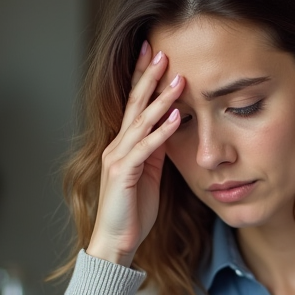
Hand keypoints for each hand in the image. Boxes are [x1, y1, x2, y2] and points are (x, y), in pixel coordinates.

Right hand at [86, 42, 185, 267]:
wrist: (116, 242)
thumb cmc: (133, 212)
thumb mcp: (150, 175)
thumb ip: (156, 150)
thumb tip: (171, 126)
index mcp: (123, 145)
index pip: (133, 104)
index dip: (142, 78)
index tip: (155, 53)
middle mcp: (116, 146)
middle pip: (134, 104)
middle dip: (148, 77)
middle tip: (162, 52)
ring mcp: (117, 158)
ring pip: (141, 121)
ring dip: (161, 98)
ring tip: (178, 78)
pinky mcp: (123, 173)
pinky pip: (146, 148)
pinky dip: (162, 131)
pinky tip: (176, 116)